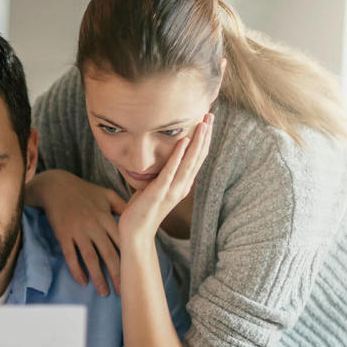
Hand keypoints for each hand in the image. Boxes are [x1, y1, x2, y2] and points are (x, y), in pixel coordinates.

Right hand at [27, 170, 126, 294]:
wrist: (55, 186)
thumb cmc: (83, 190)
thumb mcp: (106, 193)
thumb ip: (122, 205)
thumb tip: (136, 217)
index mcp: (106, 217)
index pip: (121, 242)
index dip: (129, 258)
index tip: (136, 272)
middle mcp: (94, 226)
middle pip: (108, 254)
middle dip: (117, 274)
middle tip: (123, 291)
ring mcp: (78, 232)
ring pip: (90, 258)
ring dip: (98, 277)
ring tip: (104, 293)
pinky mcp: (63, 235)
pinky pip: (70, 256)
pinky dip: (76, 270)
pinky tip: (82, 282)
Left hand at [117, 113, 212, 240]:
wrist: (136, 232)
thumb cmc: (143, 209)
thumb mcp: (156, 186)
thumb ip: (163, 174)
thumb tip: (162, 159)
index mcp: (182, 184)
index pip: (198, 158)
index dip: (204, 139)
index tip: (208, 120)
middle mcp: (182, 186)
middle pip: (198, 157)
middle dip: (205, 135)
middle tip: (211, 114)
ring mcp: (172, 190)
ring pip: (190, 162)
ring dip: (197, 142)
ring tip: (203, 124)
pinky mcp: (160, 193)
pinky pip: (171, 172)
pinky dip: (178, 156)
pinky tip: (183, 141)